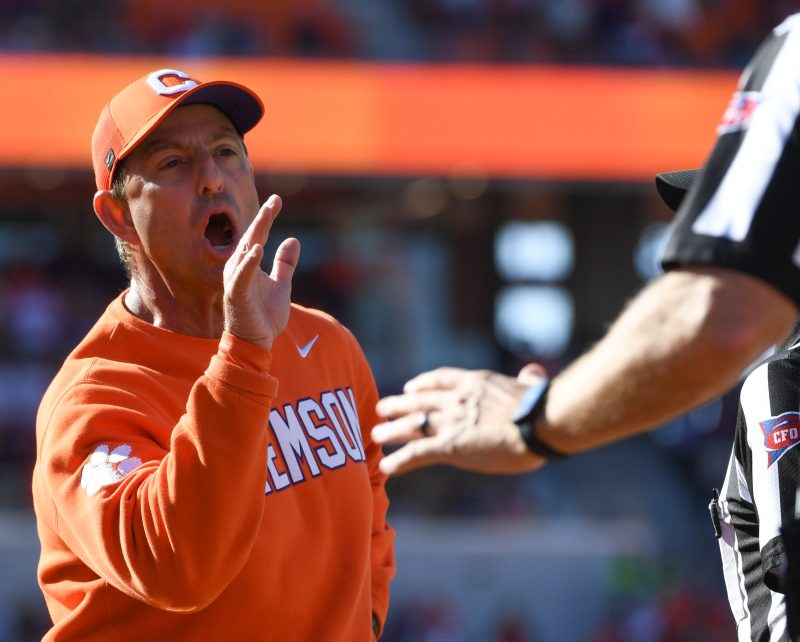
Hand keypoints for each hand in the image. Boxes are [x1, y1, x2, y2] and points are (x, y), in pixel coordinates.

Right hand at [223, 195, 299, 348]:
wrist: (256, 343)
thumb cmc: (264, 316)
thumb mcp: (281, 285)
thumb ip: (285, 264)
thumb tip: (293, 240)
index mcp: (249, 265)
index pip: (258, 236)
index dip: (267, 218)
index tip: (277, 200)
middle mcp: (240, 269)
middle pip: (250, 239)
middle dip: (262, 220)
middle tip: (273, 202)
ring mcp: (236, 281)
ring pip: (245, 252)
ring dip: (255, 234)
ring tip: (266, 216)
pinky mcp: (236, 296)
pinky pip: (241, 276)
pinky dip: (248, 263)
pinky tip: (257, 250)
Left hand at [372, 366, 547, 475]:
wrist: (540, 422)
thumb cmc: (545, 408)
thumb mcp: (533, 387)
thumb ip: (528, 379)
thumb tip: (534, 372)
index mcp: (476, 383)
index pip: (441, 379)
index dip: (423, 383)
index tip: (411, 386)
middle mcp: (458, 399)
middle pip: (420, 400)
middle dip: (399, 404)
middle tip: (381, 407)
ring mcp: (452, 421)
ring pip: (412, 424)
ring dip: (392, 430)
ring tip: (375, 435)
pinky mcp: (452, 445)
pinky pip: (418, 452)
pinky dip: (400, 460)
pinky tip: (386, 467)